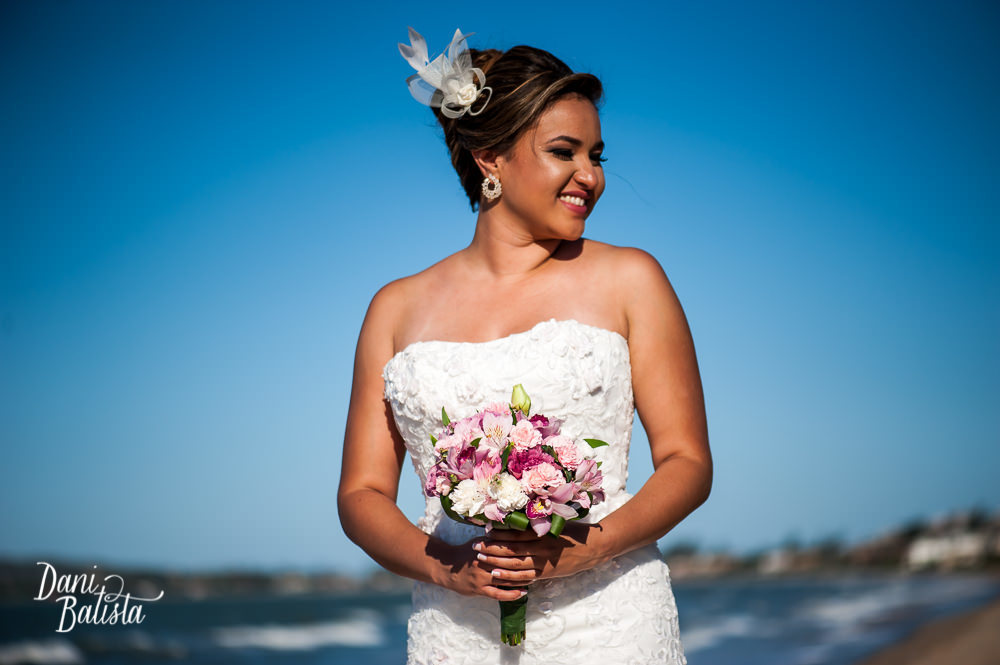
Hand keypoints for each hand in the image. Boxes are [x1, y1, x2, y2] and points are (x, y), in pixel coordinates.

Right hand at [424, 537, 529, 601]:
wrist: (447, 567)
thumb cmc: (466, 552)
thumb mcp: (479, 541)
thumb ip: (495, 538)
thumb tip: (514, 529)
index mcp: (485, 548)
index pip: (506, 548)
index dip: (522, 549)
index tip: (535, 548)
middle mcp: (484, 562)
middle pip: (508, 563)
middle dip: (525, 564)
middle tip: (539, 564)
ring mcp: (481, 577)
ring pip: (506, 579)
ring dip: (521, 579)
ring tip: (535, 578)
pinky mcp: (479, 590)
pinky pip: (498, 594)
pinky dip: (511, 594)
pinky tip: (522, 593)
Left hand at [473, 522, 607, 583]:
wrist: (594, 547)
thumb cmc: (575, 533)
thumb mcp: (557, 524)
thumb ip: (540, 524)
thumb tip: (521, 518)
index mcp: (542, 533)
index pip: (516, 533)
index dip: (499, 533)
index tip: (484, 531)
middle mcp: (540, 547)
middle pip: (511, 548)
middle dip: (492, 548)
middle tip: (475, 546)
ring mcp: (543, 562)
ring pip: (516, 563)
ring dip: (497, 562)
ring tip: (481, 559)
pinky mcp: (547, 573)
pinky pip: (526, 576)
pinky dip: (511, 577)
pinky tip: (498, 575)